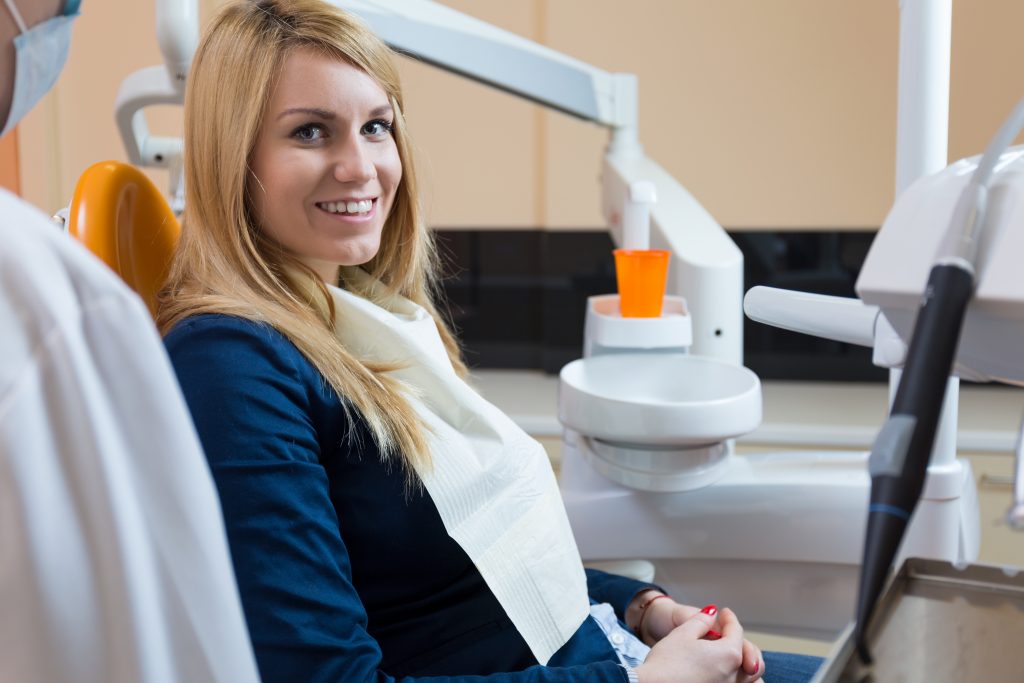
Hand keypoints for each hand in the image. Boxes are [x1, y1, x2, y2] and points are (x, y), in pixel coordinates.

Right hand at [634, 608, 762, 682]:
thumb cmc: (666, 663)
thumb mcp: (682, 633)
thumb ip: (702, 621)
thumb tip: (712, 614)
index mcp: (729, 654)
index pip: (736, 631)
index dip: (730, 618)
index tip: (724, 613)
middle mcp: (734, 676)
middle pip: (750, 656)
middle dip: (741, 642)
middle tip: (728, 634)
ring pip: (752, 679)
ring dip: (748, 666)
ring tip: (738, 658)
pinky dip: (741, 681)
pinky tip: (730, 676)